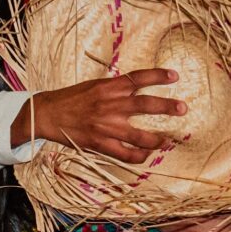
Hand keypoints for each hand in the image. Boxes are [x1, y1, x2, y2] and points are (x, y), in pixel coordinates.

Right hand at [24, 70, 186, 161]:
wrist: (47, 114)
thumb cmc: (72, 98)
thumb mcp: (94, 85)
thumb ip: (115, 88)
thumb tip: (136, 86)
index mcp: (108, 87)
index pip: (137, 78)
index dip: (158, 76)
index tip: (175, 75)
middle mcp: (109, 105)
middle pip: (144, 105)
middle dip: (166, 107)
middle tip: (183, 108)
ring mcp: (105, 126)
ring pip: (138, 135)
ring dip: (156, 139)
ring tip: (166, 140)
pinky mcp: (99, 143)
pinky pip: (124, 154)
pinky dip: (137, 156)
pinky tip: (145, 155)